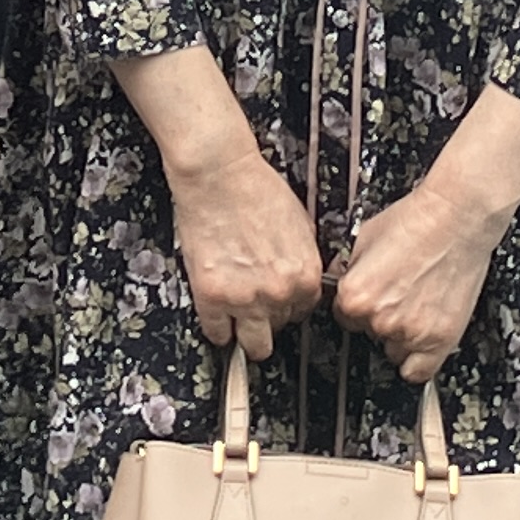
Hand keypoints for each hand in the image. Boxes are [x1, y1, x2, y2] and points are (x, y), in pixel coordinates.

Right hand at [164, 131, 327, 360]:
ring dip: (246, 335)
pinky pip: (217, 333)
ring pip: (253, 344)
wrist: (218, 175)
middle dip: (268, 317)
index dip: (288, 304)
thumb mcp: (300, 223)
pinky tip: (217, 316)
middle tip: (255, 303)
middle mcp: (280, 291)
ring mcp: (246, 298)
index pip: (304, 311)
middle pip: (280, 328)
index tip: (276, 301)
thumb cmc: (256, 188)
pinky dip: (217, 328)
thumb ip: (302, 259)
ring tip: (238, 322)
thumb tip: (297, 277)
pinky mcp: (213, 297)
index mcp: (306, 274)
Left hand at [335, 173, 513, 382]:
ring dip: (400, 335)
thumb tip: (337, 283)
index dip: (358, 303)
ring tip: (415, 304)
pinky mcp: (440, 339)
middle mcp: (379, 319)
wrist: (457, 217)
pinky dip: (418, 361)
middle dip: (379, 316)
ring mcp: (411, 332)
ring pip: (393, 351)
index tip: (371, 295)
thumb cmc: (415, 220)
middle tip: (398, 293)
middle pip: (368, 334)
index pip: (343, 316)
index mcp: (354, 296)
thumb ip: (345, 269)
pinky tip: (420, 339)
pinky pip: (419, 372)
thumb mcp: (362, 237)